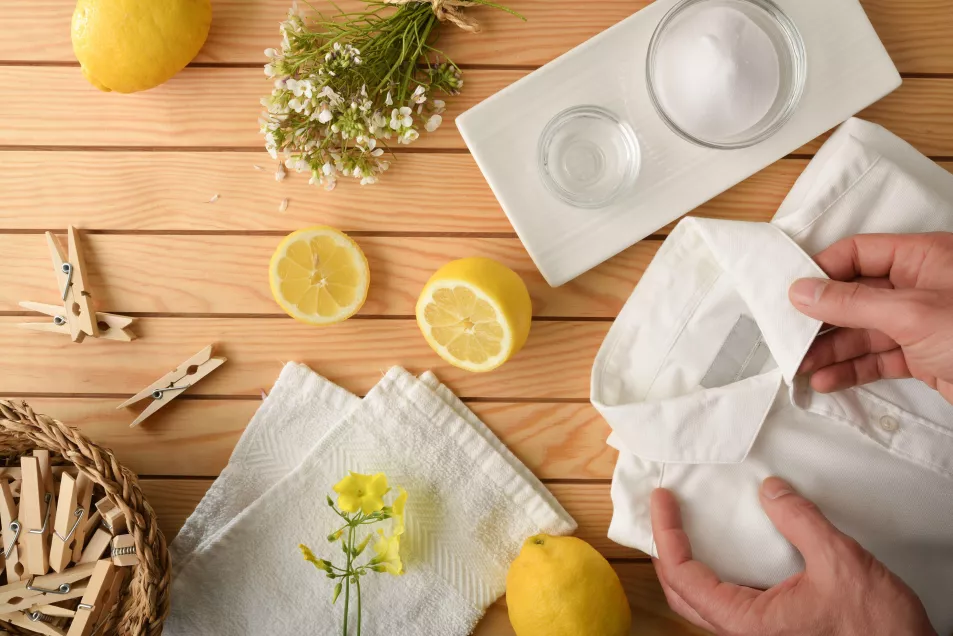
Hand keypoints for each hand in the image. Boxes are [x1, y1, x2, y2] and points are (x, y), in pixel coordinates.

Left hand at [651, 479, 935, 635]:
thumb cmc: (876, 626)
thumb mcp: (839, 561)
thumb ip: (799, 521)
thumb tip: (770, 489)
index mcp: (746, 621)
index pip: (683, 576)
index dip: (665, 534)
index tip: (663, 500)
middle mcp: (743, 632)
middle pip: (681, 591)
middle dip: (666, 549)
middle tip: (665, 510)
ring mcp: (757, 632)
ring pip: (702, 600)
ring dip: (686, 562)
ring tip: (683, 525)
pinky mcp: (773, 628)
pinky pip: (728, 599)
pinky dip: (714, 571)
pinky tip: (724, 548)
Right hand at [788, 233, 952, 403]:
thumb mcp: (912, 313)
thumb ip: (852, 302)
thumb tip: (803, 291)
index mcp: (923, 258)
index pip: (858, 253)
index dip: (822, 271)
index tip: (791, 293)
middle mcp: (920, 286)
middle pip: (855, 294)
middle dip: (820, 318)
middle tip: (787, 335)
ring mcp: (922, 322)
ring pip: (862, 330)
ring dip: (830, 349)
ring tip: (800, 365)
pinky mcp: (925, 356)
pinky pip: (878, 357)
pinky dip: (851, 369)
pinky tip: (827, 379)